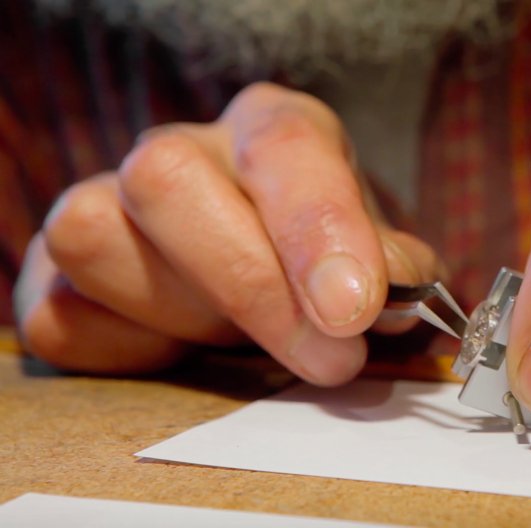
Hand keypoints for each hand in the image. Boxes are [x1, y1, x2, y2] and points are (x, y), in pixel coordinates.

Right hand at [14, 83, 440, 382]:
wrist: (271, 280)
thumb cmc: (330, 266)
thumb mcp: (386, 263)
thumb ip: (395, 276)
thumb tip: (369, 302)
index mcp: (272, 129)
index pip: (284, 145)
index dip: (317, 227)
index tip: (351, 310)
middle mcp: (183, 150)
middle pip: (166, 177)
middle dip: (249, 287)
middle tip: (326, 357)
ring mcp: (107, 205)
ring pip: (94, 239)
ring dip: (186, 319)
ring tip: (245, 341)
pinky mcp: (55, 276)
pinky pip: (64, 318)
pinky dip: (132, 353)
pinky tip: (188, 352)